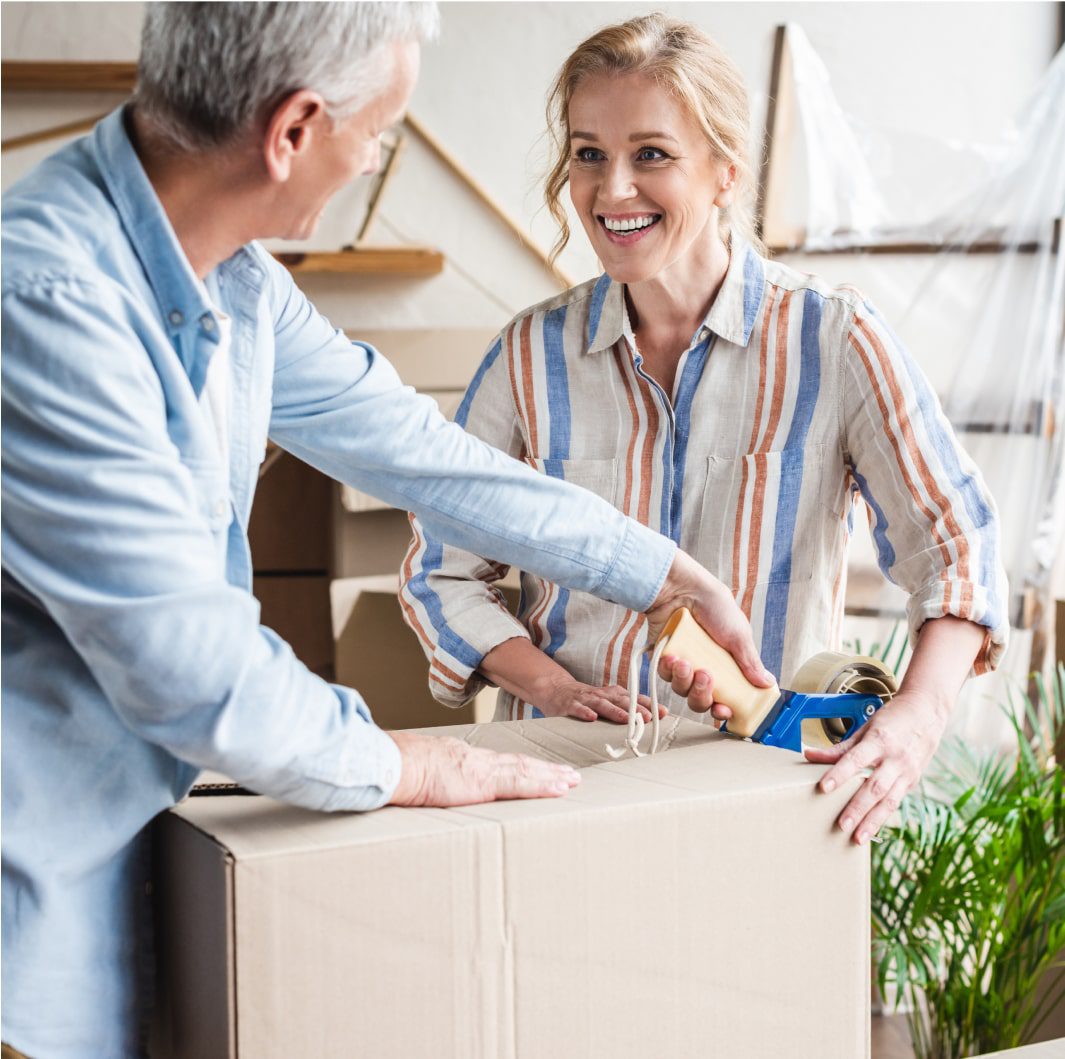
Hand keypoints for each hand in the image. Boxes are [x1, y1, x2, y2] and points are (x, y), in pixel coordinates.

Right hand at [388, 730, 580, 806]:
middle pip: (518, 764)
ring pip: (526, 771)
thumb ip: (427, 777)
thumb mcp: (416, 771)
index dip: (520, 766)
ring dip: (551, 777)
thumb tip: (421, 786)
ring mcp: (483, 770)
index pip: (497, 763)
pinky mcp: (485, 783)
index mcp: (461, 759)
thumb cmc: (397, 770)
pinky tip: (561, 788)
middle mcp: (477, 760)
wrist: (394, 763)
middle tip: (568, 774)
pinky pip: (522, 784)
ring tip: (572, 781)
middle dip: (544, 770)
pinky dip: (544, 785)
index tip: (535, 770)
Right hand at [534, 674, 663, 724]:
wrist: (554, 688)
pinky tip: (591, 718)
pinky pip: (577, 708)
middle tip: (649, 718)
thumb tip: (652, 717)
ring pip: (601, 704)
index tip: (664, 712)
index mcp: (612, 694)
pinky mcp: (569, 705)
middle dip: (636, 709)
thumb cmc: (586, 698)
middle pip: (621, 701)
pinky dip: (584, 712)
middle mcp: (601, 694)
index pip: (633, 698)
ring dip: (614, 711)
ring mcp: (585, 699)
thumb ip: (625, 708)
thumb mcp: (607, 700)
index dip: (648, 704)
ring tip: (626, 719)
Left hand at [645, 549, 773, 712]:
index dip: (723, 709)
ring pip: (681, 690)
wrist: (682, 588)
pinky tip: (674, 658)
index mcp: (725, 665)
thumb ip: (750, 662)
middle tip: (705, 677)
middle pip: (701, 700)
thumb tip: (767, 684)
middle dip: (702, 695)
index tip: (723, 711)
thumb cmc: (713, 606)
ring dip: (685, 681)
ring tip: (686, 663)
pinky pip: (664, 676)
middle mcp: (703, 667)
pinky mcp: (663, 657)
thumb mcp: (738, 634)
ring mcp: (683, 663)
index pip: (724, 697)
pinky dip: (669, 670)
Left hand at [805, 690, 948, 843]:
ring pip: (888, 800)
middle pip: (874, 786)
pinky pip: (896, 801)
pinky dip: (883, 816)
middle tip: (841, 825)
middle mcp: (895, 758)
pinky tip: (871, 829)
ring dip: (872, 821)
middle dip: (857, 808)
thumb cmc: (891, 719)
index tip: (823, 787)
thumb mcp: (866, 727)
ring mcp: (907, 771)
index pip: (856, 759)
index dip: (839, 773)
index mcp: (880, 740)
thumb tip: (810, 755)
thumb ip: (840, 747)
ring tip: (857, 838)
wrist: (927, 712)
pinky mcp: (912, 781)